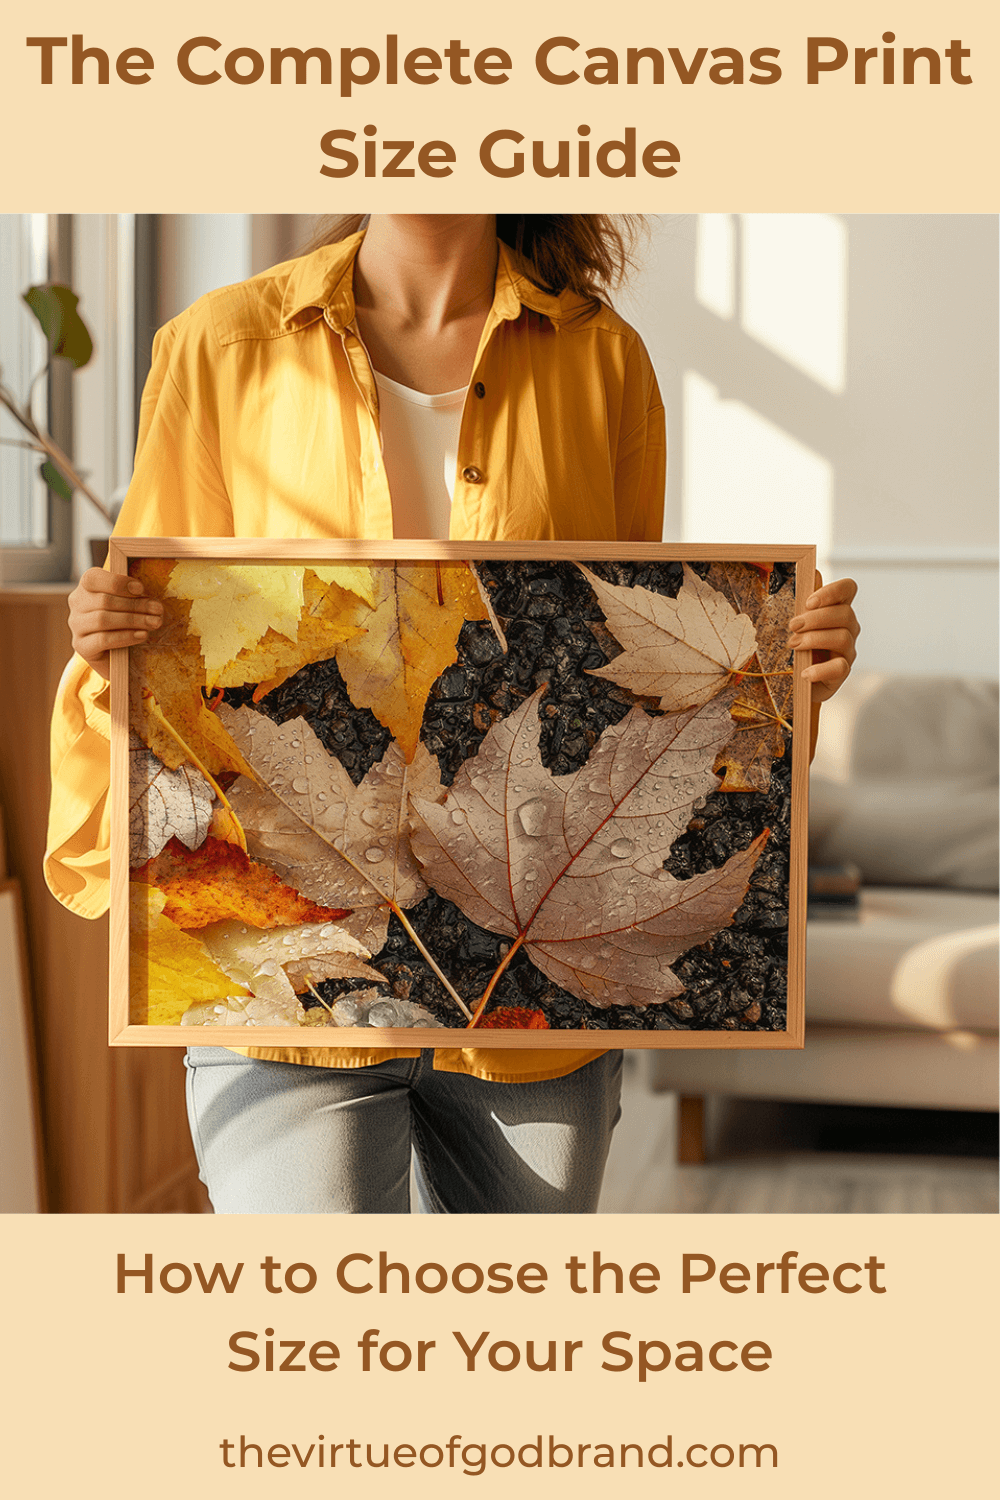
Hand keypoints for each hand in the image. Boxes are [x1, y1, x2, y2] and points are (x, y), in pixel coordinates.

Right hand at [68, 567, 163, 678]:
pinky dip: (125, 636)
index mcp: (87, 588)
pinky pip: (103, 639)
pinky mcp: (81, 646)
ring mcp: (77, 626)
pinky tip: (142, 635)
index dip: (117, 582)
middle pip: (104, 600)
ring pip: (102, 619)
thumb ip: (133, 595)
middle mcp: (77, 604)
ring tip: (154, 623)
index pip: (92, 578)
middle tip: (158, 610)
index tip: (141, 589)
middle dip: (135, 604)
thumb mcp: (129, 604)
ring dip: (133, 620)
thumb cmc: (126, 623)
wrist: (118, 656)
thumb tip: (149, 596)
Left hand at [788, 572, 859, 703]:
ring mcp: (848, 650)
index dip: (832, 591)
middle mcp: (848, 628)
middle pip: (844, 613)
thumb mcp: (800, 624)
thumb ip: (807, 603)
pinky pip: (839, 667)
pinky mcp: (843, 672)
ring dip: (814, 639)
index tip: (809, 602)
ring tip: (793, 645)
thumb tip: (814, 572)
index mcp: (838, 610)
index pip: (848, 589)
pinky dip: (820, 670)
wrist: (799, 682)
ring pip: (842, 637)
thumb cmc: (800, 648)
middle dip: (815, 618)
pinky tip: (805, 673)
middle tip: (792, 625)